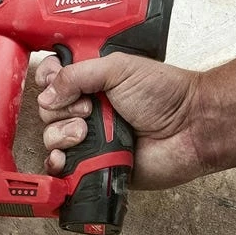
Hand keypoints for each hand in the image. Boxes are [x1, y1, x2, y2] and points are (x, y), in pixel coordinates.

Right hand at [36, 53, 203, 189]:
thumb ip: (77, 74)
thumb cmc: (164, 93)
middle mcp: (86, 108)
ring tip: (85, 131)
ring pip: (51, 136)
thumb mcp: (118, 68)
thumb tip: (46, 94)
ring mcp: (89, 136)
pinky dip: (57, 162)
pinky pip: (63, 166)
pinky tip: (65, 156)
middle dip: (59, 109)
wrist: (190, 127)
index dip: (47, 80)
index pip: (51, 78)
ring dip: (61, 133)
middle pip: (47, 109)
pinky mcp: (94, 162)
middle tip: (88, 109)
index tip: (57, 83)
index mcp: (90, 81)